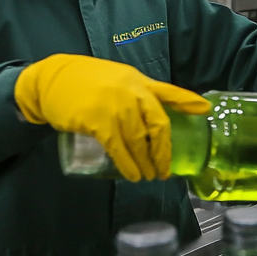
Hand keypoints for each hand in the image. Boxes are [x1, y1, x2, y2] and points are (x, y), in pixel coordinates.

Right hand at [15, 54, 210, 181]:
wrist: (52, 79)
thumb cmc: (87, 81)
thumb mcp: (119, 79)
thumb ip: (138, 93)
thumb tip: (157, 113)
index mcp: (138, 81)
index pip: (168, 91)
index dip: (187, 101)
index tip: (204, 111)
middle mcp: (131, 92)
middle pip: (157, 124)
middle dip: (163, 151)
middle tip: (165, 170)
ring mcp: (115, 106)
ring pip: (138, 140)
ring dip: (146, 163)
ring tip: (149, 176)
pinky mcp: (97, 120)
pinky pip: (118, 147)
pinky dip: (127, 164)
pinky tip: (132, 174)